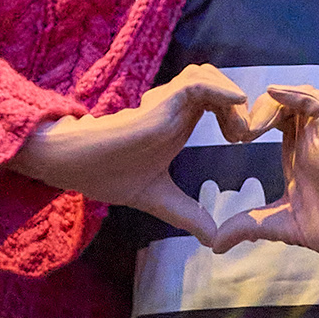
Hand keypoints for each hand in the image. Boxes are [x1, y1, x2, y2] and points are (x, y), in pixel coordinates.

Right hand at [14, 65, 257, 249]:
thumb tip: (213, 240)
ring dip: (230, 98)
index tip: (241, 141)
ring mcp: (167, 102)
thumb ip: (188, 214)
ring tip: (236, 132)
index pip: (217, 101)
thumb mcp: (160, 199)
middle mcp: (175, 107)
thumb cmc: (108, 174)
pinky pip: (197, 84)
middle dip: (239, 107)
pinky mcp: (160, 103)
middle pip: (218, 84)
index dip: (236, 115)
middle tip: (242, 136)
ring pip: (209, 77)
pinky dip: (221, 90)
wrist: (76, 165)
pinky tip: (237, 105)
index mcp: (179, 122)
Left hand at [211, 87, 318, 269]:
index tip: (230, 137)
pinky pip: (314, 100)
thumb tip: (215, 245)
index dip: (249, 121)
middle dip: (254, 110)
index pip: (271, 121)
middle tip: (235, 133)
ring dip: (269, 105)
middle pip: (280, 104)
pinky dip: (293, 93)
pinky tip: (271, 96)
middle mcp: (310, 138)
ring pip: (296, 95)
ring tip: (250, 128)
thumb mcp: (278, 224)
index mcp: (297, 154)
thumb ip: (248, 226)